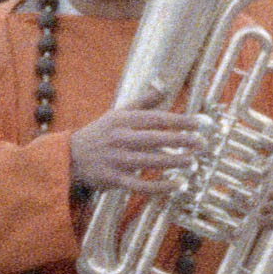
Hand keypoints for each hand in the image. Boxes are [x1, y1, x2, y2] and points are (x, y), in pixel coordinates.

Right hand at [69, 103, 206, 195]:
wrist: (70, 157)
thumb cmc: (100, 133)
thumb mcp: (117, 113)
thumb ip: (143, 102)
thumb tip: (164, 86)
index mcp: (123, 120)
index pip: (157, 118)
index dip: (181, 120)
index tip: (201, 123)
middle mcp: (120, 138)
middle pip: (155, 138)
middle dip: (181, 140)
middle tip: (202, 143)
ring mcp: (117, 159)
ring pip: (150, 161)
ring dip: (173, 162)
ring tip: (193, 162)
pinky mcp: (115, 179)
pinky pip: (141, 185)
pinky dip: (160, 187)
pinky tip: (177, 186)